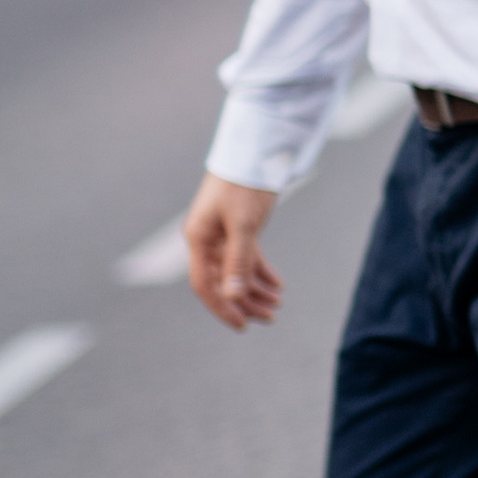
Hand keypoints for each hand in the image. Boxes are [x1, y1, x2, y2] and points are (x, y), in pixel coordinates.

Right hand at [183, 174, 282, 329]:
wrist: (255, 152)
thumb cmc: (244, 185)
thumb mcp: (243, 225)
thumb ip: (238, 261)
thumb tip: (231, 296)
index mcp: (199, 239)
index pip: (205, 284)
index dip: (222, 307)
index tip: (242, 325)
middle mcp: (207, 240)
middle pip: (223, 280)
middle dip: (246, 301)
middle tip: (271, 317)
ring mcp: (222, 234)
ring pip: (237, 271)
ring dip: (256, 289)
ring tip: (278, 304)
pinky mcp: (239, 228)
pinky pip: (248, 257)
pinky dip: (262, 271)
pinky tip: (278, 285)